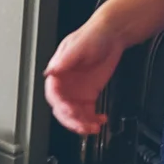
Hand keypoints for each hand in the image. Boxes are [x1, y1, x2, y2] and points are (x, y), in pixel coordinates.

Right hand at [44, 18, 125, 135]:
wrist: (112, 35)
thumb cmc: (93, 35)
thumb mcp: (78, 46)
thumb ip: (65, 59)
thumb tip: (51, 71)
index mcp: (58, 71)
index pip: (53, 93)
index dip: (59, 104)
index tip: (69, 109)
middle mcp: (65, 84)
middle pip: (61, 108)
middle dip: (70, 120)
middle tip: (82, 125)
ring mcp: (77, 91)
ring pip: (74, 114)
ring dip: (82, 124)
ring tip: (93, 127)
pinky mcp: (89, 94)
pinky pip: (87, 113)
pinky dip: (93, 120)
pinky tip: (101, 120)